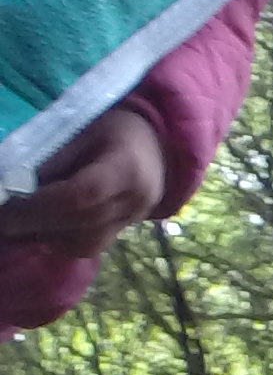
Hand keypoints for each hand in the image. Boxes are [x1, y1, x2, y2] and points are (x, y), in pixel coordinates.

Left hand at [0, 107, 164, 256]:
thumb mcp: (82, 128)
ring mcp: (133, 221)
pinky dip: (59, 241)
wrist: (155, 147)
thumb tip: (15, 182)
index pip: (83, 195)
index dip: (42, 203)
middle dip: (35, 224)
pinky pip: (88, 246)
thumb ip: (55, 157)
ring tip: (17, 224)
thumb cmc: (113, 128)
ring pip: (85, 243)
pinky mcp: (123, 232)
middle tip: (2, 221)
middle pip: (82, 223)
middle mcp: (136, 202)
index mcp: (129, 169)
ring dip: (46, 236)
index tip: (7, 206)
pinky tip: (40, 228)